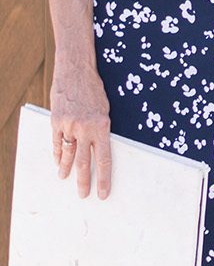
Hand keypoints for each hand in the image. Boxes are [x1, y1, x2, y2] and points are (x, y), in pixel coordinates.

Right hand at [50, 58, 111, 199]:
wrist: (75, 70)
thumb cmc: (94, 89)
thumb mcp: (105, 110)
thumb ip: (101, 129)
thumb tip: (98, 147)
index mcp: (102, 127)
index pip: (104, 160)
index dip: (103, 179)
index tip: (103, 193)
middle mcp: (85, 129)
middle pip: (84, 163)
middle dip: (84, 181)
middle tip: (83, 195)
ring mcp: (68, 125)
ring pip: (67, 154)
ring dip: (66, 168)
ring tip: (64, 178)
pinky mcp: (56, 121)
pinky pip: (56, 142)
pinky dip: (56, 152)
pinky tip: (57, 161)